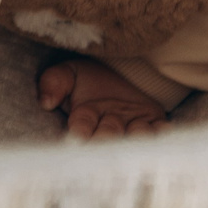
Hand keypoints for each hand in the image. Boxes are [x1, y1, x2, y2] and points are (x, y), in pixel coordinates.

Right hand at [36, 57, 169, 139]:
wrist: (121, 70)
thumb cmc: (89, 78)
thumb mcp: (68, 72)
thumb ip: (54, 81)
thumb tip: (46, 101)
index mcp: (85, 120)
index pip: (81, 127)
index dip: (80, 132)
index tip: (78, 136)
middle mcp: (110, 128)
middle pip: (108, 136)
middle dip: (107, 137)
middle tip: (108, 132)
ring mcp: (133, 127)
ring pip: (135, 137)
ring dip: (135, 135)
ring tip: (134, 127)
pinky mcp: (155, 123)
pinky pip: (161, 131)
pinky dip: (161, 132)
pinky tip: (159, 128)